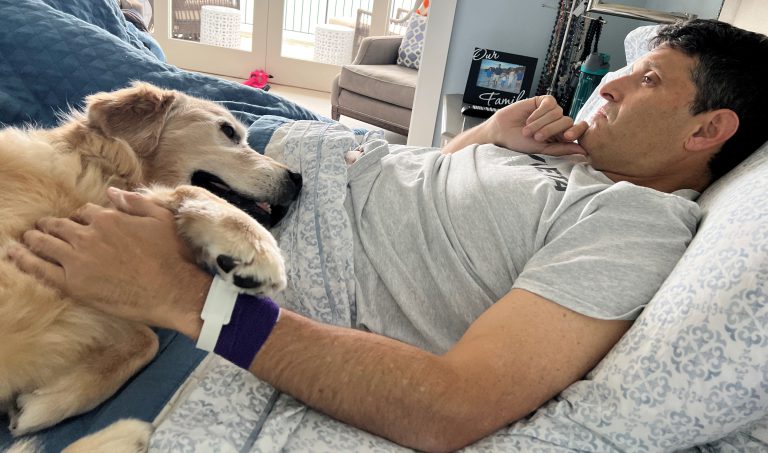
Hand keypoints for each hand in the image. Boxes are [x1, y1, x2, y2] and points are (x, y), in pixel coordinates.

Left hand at [7, 188, 210, 337]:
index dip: (81, 217)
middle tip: (43, 228)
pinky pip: (39, 268)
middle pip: (60, 225)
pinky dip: (23, 259)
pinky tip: (13, 254)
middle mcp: (89, 236)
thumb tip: (112, 193)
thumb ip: (136, 202)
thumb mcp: (161, 218)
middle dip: (50, 225)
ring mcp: (78, 260)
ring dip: (33, 238)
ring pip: (45, 242)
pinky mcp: (73, 283)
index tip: (80, 224)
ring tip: (26, 239)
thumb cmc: (171, 256)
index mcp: (108, 219)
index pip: (85, 212)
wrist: (171, 290)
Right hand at [485, 95, 587, 155]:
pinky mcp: (543, 101)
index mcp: (561, 135)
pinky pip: (550, 103)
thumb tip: (584, 152)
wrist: (502, 132)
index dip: (576, 131)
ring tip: (528, 130)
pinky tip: (529, 118)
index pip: (578, 130)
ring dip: (541, 123)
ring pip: (557, 113)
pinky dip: (539, 113)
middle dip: (551, 130)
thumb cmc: (520, 143)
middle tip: (536, 137)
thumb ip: (562, 149)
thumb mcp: (542, 149)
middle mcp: (558, 122)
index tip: (567, 137)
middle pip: (567, 121)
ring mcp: (551, 111)